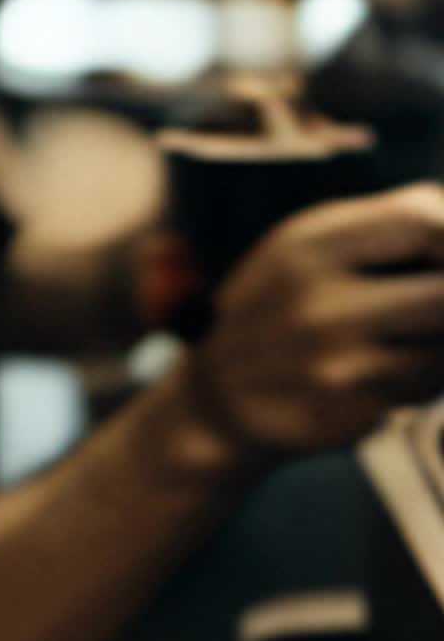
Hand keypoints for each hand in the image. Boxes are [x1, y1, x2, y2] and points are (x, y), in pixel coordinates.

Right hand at [189, 182, 443, 456]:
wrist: (218, 394)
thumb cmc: (283, 304)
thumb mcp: (310, 243)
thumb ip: (389, 221)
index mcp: (310, 246)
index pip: (424, 224)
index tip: (440, 257)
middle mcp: (319, 304)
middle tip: (424, 308)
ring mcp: (333, 367)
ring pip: (441, 353)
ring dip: (435, 349)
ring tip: (396, 343)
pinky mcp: (346, 418)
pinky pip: (418, 395)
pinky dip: (415, 386)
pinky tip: (376, 378)